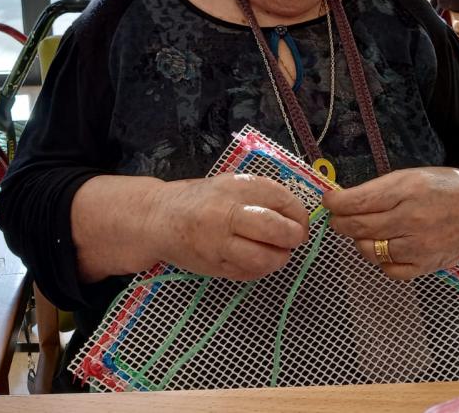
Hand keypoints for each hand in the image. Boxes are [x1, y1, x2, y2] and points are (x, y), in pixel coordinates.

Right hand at [147, 173, 308, 280]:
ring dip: (278, 259)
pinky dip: (259, 270)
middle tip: (293, 240)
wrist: (159, 217)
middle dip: (293, 238)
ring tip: (275, 253)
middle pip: (275, 229)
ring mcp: (218, 241)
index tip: (299, 222)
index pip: (282, 200)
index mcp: (237, 186)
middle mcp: (227, 212)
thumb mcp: (231, 185)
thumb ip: (261, 196)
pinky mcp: (213, 265)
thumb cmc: (202, 200)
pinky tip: (254, 260)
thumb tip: (298, 216)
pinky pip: (248, 274)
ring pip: (264, 258)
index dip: (299, 215)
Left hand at [322, 168, 458, 280]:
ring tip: (366, 232)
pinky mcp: (425, 266)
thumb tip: (344, 199)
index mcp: (407, 191)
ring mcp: (418, 246)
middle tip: (338, 219)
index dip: (336, 203)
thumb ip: (380, 189)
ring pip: (370, 251)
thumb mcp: (412, 177)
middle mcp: (411, 219)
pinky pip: (389, 270)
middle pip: (359, 227)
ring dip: (360, 241)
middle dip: (341, 223)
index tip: (328, 202)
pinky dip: (381, 261)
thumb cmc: (443, 190)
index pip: (359, 202)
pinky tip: (385, 248)